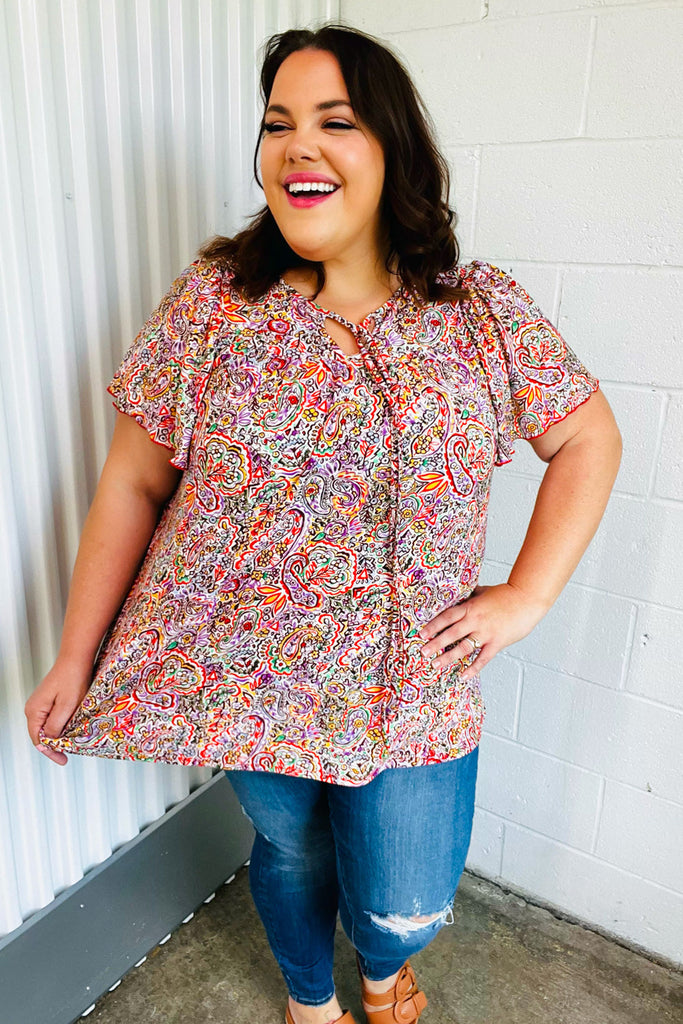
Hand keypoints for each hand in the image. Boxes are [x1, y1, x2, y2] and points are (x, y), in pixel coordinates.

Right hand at [24, 658, 90, 765]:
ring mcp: (40, 703)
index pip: (38, 740)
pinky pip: (52, 718)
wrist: (76, 658)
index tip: (63, 760)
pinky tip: (70, 730)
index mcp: (34, 711)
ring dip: (58, 736)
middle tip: (68, 755)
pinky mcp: (48, 699)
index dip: (51, 752)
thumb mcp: (67, 706)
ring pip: (47, 726)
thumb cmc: (73, 679)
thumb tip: (49, 740)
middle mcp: (33, 708)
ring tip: (71, 745)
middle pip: (41, 734)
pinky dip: (60, 726)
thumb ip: (56, 725)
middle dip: (54, 746)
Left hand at [418, 583, 548, 679]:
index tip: (421, 634)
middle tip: (422, 652)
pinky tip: (463, 676)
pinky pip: (482, 658)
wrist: (527, 598)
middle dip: (435, 643)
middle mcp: (476, 620)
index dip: (433, 625)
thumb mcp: (484, 591)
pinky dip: (473, 668)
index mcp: (471, 607)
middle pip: (451, 633)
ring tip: (436, 665)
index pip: (447, 617)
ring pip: (463, 647)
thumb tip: (459, 595)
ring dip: (448, 657)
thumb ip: (470, 596)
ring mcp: (486, 632)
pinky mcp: (497, 642)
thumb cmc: (507, 594)